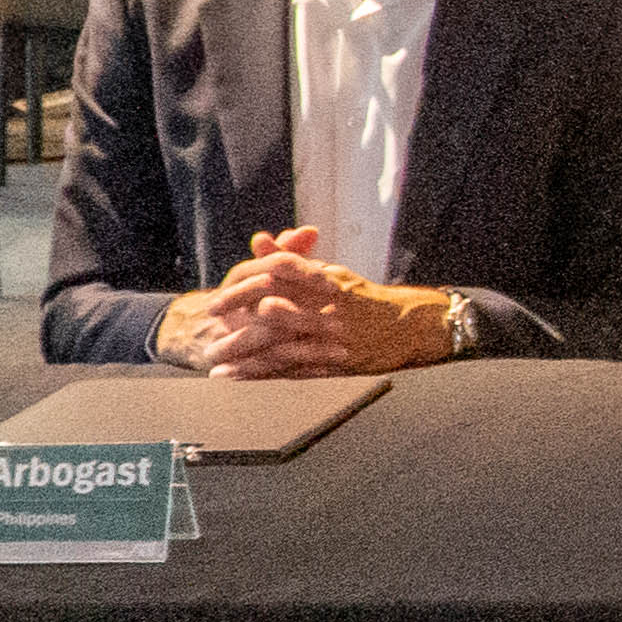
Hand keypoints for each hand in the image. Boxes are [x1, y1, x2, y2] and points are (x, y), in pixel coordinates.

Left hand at [157, 227, 459, 377]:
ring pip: (285, 350)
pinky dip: (269, 379)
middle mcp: (329, 309)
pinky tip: (246, 382)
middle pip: (275, 319)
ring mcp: (335, 340)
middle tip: (210, 340)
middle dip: (239, 331)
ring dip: (248, 361)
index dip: (241, 294)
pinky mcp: (340, 366)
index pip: (276, 281)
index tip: (215, 305)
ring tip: (219, 368)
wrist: (411, 325)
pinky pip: (299, 374)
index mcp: (324, 282)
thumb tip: (258, 240)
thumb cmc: (364, 298)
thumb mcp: (328, 273)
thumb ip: (291, 259)